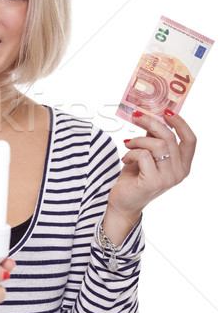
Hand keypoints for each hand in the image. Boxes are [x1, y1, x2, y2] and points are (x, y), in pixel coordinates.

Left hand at [104, 111, 195, 243]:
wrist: (123, 201)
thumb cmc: (135, 177)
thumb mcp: (147, 154)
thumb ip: (154, 139)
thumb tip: (152, 116)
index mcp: (182, 165)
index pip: (190, 140)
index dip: (180, 123)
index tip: (166, 111)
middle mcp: (179, 172)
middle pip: (170, 137)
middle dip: (150, 123)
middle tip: (135, 117)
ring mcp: (168, 178)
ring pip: (157, 144)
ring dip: (138, 141)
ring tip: (128, 145)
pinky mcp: (154, 182)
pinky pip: (144, 155)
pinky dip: (131, 153)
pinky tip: (126, 159)